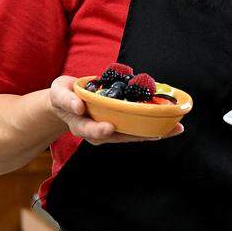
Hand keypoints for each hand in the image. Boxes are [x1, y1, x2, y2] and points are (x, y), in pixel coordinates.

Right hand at [48, 75, 183, 144]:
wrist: (68, 100)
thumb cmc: (63, 97)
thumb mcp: (58, 94)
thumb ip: (66, 99)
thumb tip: (79, 105)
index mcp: (82, 126)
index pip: (92, 131)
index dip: (100, 130)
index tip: (108, 127)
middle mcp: (99, 131)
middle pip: (120, 137)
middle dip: (140, 135)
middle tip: (157, 134)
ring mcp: (111, 128)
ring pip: (133, 134)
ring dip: (153, 132)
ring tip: (173, 129)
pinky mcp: (120, 123)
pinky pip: (137, 127)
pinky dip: (152, 126)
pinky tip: (169, 124)